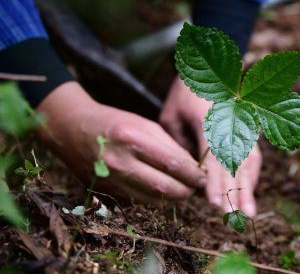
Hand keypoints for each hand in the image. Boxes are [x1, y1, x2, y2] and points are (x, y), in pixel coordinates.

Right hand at [37, 82, 205, 205]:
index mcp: (132, 138)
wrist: (71, 129)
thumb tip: (193, 168)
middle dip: (187, 190)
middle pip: (165, 187)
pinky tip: (163, 191)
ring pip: (153, 199)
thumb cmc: (115, 122)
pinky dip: (155, 198)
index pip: (173, 164)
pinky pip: (138, 200)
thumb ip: (170, 146)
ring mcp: (111, 179)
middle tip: (197, 187)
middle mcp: (120, 161)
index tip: (204, 176)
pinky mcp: (106, 191)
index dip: (193, 174)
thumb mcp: (144, 125)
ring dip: (173, 198)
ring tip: (184, 190)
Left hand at [160, 78, 261, 215]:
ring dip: (247, 189)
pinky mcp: (248, 130)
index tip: (214, 203)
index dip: (215, 181)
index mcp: (210, 119)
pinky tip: (248, 195)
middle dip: (234, 192)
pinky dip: (251, 177)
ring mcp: (243, 126)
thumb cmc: (184, 94)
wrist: (209, 67)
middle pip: (235, 163)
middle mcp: (232, 124)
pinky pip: (252, 157)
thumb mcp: (172, 116)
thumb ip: (179, 146)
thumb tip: (189, 174)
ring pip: (248, 162)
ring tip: (247, 213)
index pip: (215, 156)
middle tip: (234, 217)